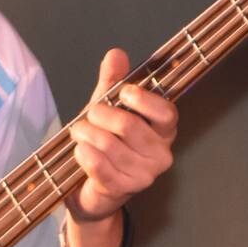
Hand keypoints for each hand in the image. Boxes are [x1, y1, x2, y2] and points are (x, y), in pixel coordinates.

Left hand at [67, 48, 176, 223]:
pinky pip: (97, 163)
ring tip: (80, 134)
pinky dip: (82, 153)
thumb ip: (112, 82)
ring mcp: (144, 175)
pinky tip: (81, 152)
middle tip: (89, 116)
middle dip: (99, 115)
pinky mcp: (123, 189)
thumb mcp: (107, 110)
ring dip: (85, 134)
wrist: (92, 191)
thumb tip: (116, 54)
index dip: (144, 100)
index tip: (124, 92)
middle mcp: (160, 154)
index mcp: (164, 131)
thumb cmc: (105, 145)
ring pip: (107, 143)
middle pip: (128, 125)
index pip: (167, 113)